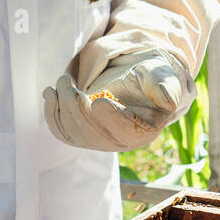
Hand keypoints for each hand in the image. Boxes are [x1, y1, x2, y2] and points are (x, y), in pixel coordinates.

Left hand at [43, 49, 193, 151]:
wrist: (133, 80)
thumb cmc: (150, 78)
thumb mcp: (163, 78)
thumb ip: (165, 88)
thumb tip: (168, 100)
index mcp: (144, 130)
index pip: (126, 131)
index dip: (112, 118)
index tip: (100, 100)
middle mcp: (121, 142)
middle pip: (94, 134)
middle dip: (77, 108)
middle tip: (67, 82)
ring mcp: (99, 141)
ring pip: (74, 134)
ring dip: (62, 107)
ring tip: (63, 81)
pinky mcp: (81, 136)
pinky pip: (62, 132)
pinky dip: (52, 114)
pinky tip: (50, 94)